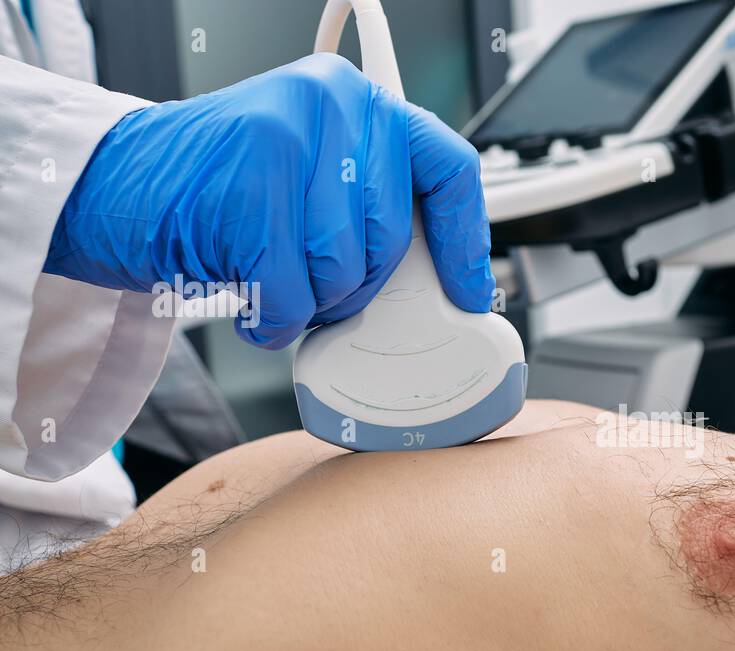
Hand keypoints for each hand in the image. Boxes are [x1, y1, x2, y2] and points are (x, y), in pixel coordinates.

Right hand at [44, 53, 494, 349]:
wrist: (117, 183)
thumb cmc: (219, 188)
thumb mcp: (314, 171)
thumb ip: (374, 200)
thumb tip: (439, 275)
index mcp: (357, 99)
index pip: (448, 169)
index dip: (465, 242)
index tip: (469, 290)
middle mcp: (330, 105)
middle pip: (392, 238)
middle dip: (357, 281)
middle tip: (312, 277)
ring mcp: (288, 142)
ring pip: (345, 270)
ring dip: (310, 299)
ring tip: (269, 270)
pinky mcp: (249, 192)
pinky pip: (294, 295)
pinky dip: (272, 318)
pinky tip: (250, 297)